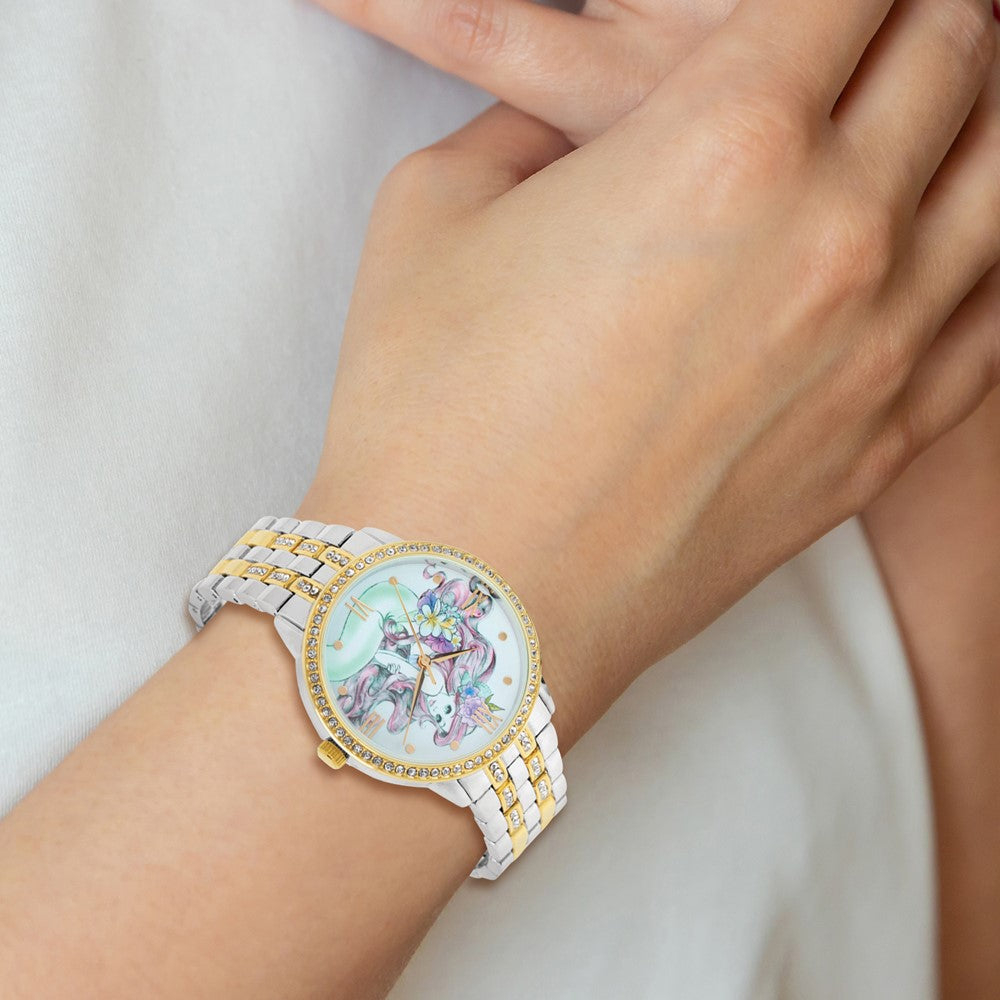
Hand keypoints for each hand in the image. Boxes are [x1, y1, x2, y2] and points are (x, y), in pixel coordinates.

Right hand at [300, 0, 999, 745]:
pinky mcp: (875, 450)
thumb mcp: (436, 213)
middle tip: (895, 19)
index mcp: (724, 139)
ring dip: (980, 116)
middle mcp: (835, 231)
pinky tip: (960, 239)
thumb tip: (563, 126)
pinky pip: (994, 318)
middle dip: (929, 11)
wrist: (465, 606)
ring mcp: (876, 351)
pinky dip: (991, 254)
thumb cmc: (430, 413)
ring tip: (941, 106)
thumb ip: (522, 129)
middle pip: (953, 51)